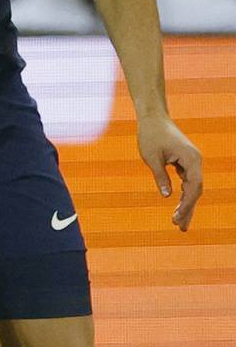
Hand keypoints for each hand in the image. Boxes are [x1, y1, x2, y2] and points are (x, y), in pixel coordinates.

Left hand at [137, 114, 203, 231]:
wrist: (153, 118)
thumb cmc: (150, 135)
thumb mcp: (151, 158)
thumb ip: (160, 177)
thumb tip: (167, 196)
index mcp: (191, 159)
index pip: (194, 187)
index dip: (187, 204)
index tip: (177, 218)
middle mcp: (196, 161)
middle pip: (195, 190)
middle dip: (188, 209)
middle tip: (180, 228)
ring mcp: (191, 161)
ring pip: (192, 187)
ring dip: (186, 204)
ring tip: (179, 223)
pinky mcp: (185, 162)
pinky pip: (187, 182)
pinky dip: (183, 194)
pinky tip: (179, 207)